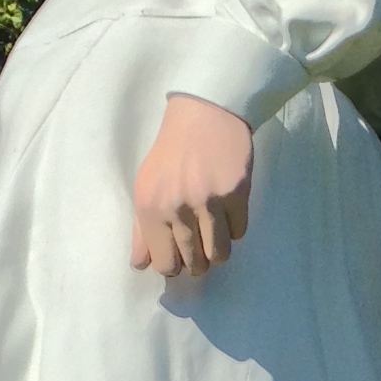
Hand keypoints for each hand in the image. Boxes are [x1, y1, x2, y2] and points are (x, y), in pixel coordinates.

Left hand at [131, 94, 254, 278]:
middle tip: (200, 253)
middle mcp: (178, 208)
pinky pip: (239, 232)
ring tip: (216, 237)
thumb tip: (140, 265)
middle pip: (194, 263)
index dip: (174, 266)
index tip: (180, 257)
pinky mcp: (237, 194)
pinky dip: (234, 228)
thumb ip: (141, 230)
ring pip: (220, 254)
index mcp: (150, 208)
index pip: (164, 263)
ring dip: (218, 252)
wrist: (203, 114)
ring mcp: (209, 201)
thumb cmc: (171, 153)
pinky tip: (228, 212)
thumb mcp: (146, 187)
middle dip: (198, 264)